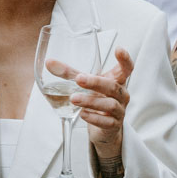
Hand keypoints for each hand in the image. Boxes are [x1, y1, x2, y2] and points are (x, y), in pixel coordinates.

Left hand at [65, 45, 133, 159]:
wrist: (104, 128)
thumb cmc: (97, 99)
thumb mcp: (85, 85)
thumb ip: (69, 73)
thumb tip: (49, 62)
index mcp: (117, 80)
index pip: (126, 69)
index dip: (125, 60)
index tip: (118, 49)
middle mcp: (121, 94)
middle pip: (113, 86)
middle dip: (96, 82)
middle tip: (79, 79)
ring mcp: (119, 110)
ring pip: (109, 104)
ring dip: (90, 101)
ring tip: (74, 99)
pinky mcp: (114, 125)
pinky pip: (106, 122)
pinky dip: (93, 118)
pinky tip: (82, 114)